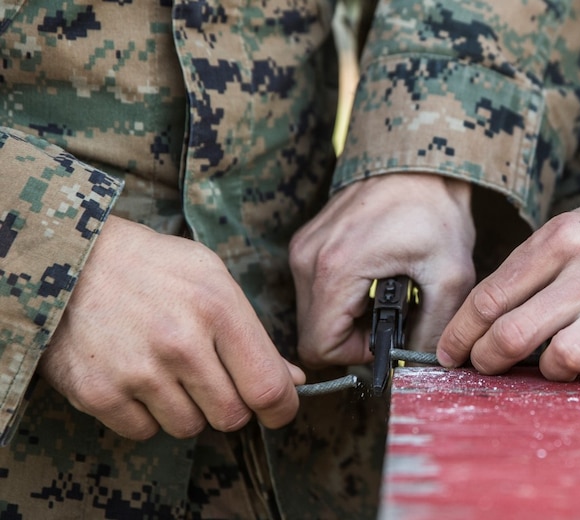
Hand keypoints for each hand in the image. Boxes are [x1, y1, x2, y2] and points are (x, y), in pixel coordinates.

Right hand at [38, 216, 304, 439]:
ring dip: (185, 409)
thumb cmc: (154, 267)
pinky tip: (134, 377)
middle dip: (229, 404)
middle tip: (210, 378)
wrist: (70, 260)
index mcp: (217, 308)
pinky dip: (144, 414)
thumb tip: (292, 380)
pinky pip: (143, 432)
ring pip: (189, 428)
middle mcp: (180, 343)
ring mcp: (137, 371)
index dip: (281, 409)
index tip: (277, 411)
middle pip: (231, 416)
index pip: (268, 387)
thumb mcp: (212, 278)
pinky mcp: (97, 392)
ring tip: (166, 370)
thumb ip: (254, 333)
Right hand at [289, 173, 475, 366]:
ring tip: (382, 293)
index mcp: (336, 271)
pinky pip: (312, 289)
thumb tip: (421, 366)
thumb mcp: (450, 276)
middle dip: (350, 337)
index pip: (319, 347)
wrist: (417, 161)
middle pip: (312, 333)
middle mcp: (307, 260)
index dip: (354, 353)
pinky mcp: (306, 241)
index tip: (384, 334)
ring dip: (345, 317)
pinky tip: (371, 276)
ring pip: (311, 313)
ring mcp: (303, 248)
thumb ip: (434, 330)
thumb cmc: (434, 211)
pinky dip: (339, 296)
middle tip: (388, 315)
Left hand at [437, 197, 579, 388]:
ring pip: (565, 358)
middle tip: (485, 366)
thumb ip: (524, 271)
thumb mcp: (567, 233)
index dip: (461, 334)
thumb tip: (472, 321)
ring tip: (556, 364)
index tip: (450, 353)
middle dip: (488, 359)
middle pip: (514, 334)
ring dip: (551, 372)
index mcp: (561, 240)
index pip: (490, 298)